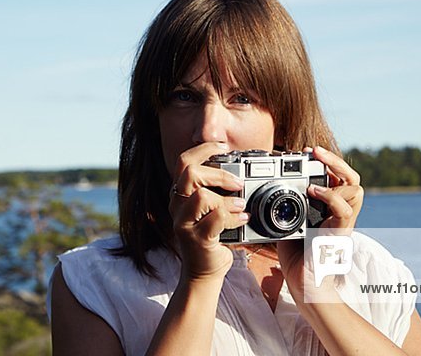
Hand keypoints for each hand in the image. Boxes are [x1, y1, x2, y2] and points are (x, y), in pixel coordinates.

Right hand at [168, 142, 248, 282]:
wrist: (203, 273)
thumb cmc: (210, 237)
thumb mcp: (210, 209)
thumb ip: (216, 190)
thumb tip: (239, 172)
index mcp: (180, 194)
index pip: (184, 162)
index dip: (203, 150)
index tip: (223, 147)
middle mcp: (177, 206)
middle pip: (189, 173)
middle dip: (218, 173)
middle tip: (237, 183)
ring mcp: (184, 224)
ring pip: (202, 196)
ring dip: (228, 199)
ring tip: (241, 205)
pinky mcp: (197, 239)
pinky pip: (215, 219)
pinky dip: (234, 217)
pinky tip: (242, 219)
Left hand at [277, 146, 363, 297]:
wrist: (304, 284)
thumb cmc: (296, 257)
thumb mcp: (285, 224)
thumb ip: (281, 208)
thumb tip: (258, 193)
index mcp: (329, 208)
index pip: (337, 178)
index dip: (326, 162)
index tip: (307, 151)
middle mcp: (339, 213)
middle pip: (352, 178)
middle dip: (335, 160)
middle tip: (315, 151)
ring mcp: (342, 223)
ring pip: (356, 189)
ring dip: (336, 174)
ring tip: (315, 168)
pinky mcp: (338, 234)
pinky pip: (343, 209)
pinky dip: (330, 196)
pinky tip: (313, 192)